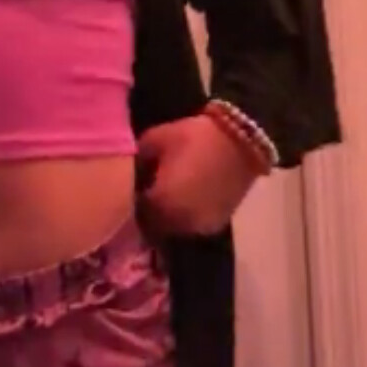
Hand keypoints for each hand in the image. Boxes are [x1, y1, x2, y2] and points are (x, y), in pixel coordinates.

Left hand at [136, 114, 261, 237]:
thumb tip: (125, 174)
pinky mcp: (216, 225)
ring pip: (170, 228)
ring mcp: (199, 227)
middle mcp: (178, 222)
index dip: (127, 200)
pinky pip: (190, 226)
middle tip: (143, 192)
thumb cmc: (193, 138)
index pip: (131, 212)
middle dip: (145, 211)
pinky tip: (183, 198)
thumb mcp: (154, 140)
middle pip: (150, 225)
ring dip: (164, 216)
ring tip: (164, 194)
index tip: (127, 188)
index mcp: (159, 203)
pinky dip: (183, 216)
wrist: (241, 141)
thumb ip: (134, 162)